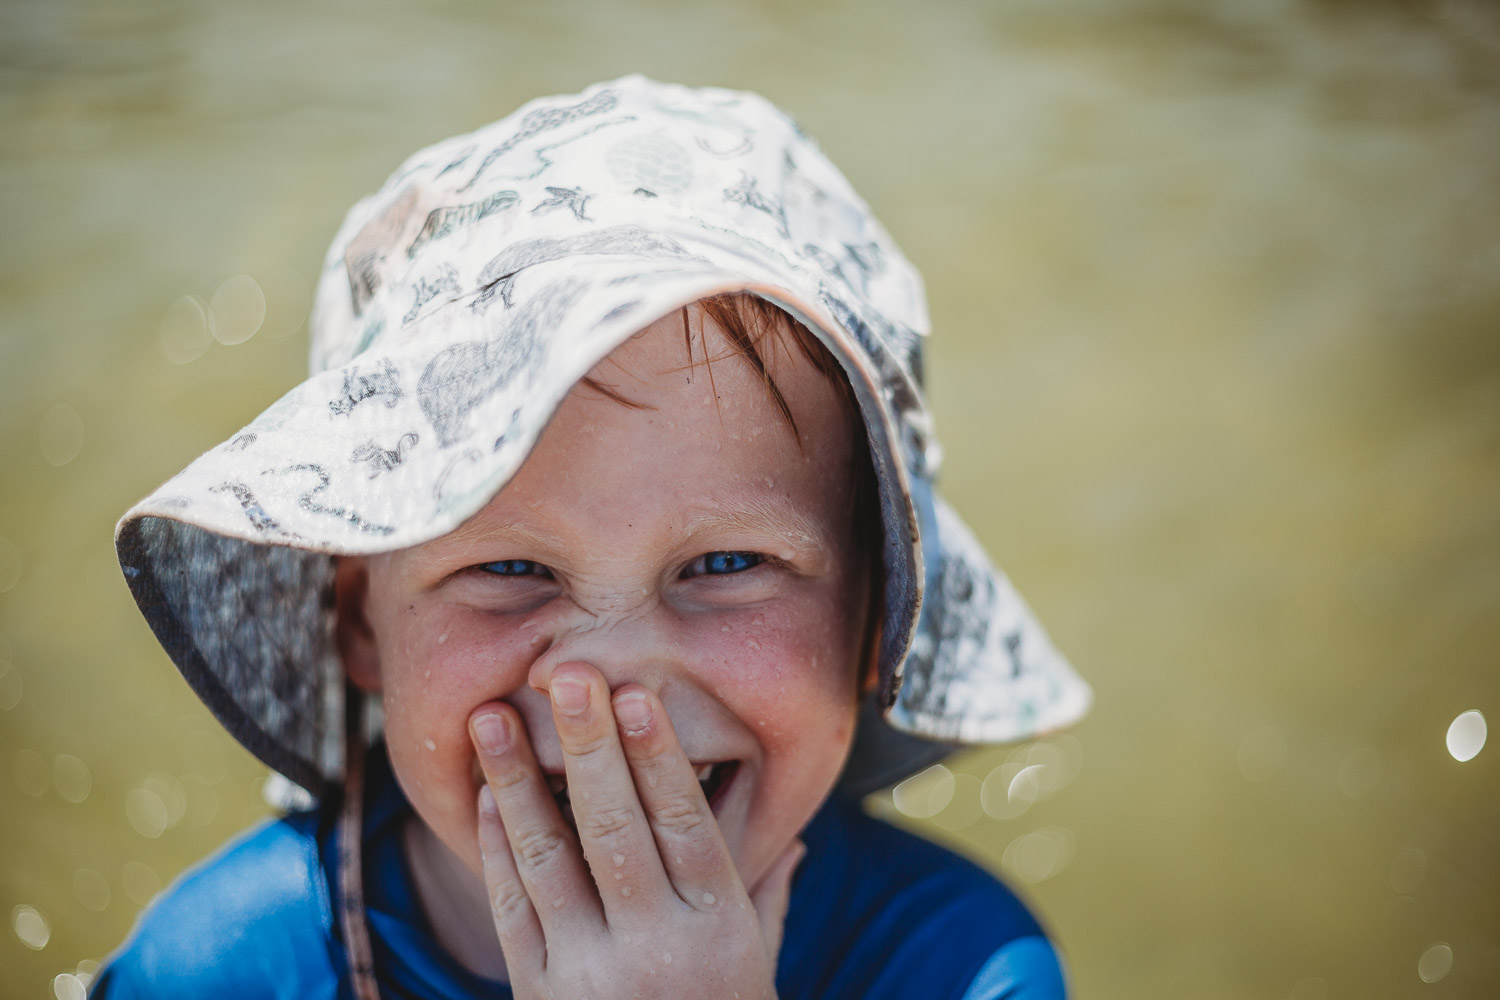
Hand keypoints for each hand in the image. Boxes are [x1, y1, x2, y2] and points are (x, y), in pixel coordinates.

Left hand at [468, 661, 801, 999]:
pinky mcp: (537, 995)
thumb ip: (769, 904)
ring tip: (492, 717)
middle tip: (567, 673)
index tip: (636, 693)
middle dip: (587, 745)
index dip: (658, 755)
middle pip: (616, 828)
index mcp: (719, 932)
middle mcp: (655, 949)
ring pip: (546, 859)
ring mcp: (588, 975)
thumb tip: (795, 844)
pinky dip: (495, 848)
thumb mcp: (761, 972)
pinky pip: (510, 908)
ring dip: (514, 782)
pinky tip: (485, 796)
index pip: (685, 824)